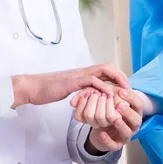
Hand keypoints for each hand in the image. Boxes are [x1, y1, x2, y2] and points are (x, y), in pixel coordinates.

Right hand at [12, 64, 128, 107]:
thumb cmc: (49, 89)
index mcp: (83, 73)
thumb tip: (88, 96)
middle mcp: (83, 71)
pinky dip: (102, 87)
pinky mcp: (73, 82)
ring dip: (115, 80)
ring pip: (102, 71)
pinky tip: (108, 94)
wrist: (34, 87)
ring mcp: (78, 75)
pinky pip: (91, 81)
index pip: (104, 70)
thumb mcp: (68, 89)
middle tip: (128, 89)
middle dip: (120, 76)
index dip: (117, 77)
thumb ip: (79, 90)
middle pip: (107, 67)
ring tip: (123, 91)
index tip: (124, 88)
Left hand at [71, 85, 143, 152]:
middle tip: (119, 105)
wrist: (102, 130)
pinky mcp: (116, 145)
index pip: (139, 104)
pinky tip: (101, 133)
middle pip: (136, 120)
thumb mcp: (110, 101)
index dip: (131, 97)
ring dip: (121, 126)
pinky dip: (108, 140)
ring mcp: (125, 136)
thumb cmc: (109, 111)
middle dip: (128, 112)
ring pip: (127, 133)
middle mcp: (132, 125)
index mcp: (134, 112)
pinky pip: (113, 146)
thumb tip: (106, 86)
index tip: (121, 91)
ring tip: (115, 119)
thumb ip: (110, 93)